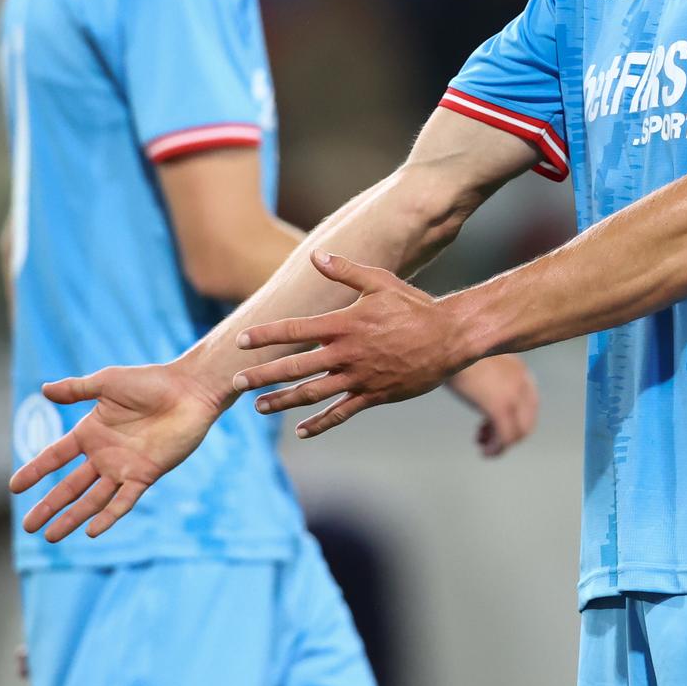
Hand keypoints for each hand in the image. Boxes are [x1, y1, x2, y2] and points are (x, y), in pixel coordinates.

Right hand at [7, 363, 223, 541]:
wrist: (189, 390)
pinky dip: (108, 516)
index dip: (35, 470)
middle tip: (28, 526)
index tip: (14, 487)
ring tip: (50, 536)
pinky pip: (124, 500)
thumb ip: (76, 389)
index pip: (56, 456)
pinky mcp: (145, 474)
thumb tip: (43, 389)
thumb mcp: (107, 382)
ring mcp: (124, 467)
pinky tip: (91, 531)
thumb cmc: (151, 381)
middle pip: (70, 486)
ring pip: (92, 499)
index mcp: (91, 432)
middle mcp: (104, 454)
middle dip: (48, 505)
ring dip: (72, 517)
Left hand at [232, 250, 480, 438]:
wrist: (449, 338)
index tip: (241, 341)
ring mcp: (360, 378)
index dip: (266, 336)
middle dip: (264, 375)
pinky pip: (342, 413)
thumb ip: (346, 270)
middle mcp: (347, 353)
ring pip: (313, 394)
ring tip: (259, 407)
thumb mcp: (380, 282)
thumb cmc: (414, 306)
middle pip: (296, 367)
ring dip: (284, 401)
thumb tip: (317, 255)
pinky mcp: (374, 395)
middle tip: (237, 382)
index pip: (296, 331)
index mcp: (345, 324)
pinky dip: (320, 423)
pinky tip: (302, 430)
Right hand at [447, 355, 538, 456]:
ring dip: (502, 444)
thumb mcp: (479, 360)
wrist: (449, 341)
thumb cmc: (456, 347)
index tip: (490, 424)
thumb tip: (479, 390)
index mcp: (519, 369)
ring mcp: (513, 394)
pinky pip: (505, 437)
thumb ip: (487, 374)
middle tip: (484, 437)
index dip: (514, 419)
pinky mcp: (500, 406)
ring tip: (484, 448)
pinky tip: (485, 452)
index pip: (530, 403)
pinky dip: (497, 449)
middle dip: (509, 433)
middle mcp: (522, 381)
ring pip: (518, 432)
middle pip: (527, 420)